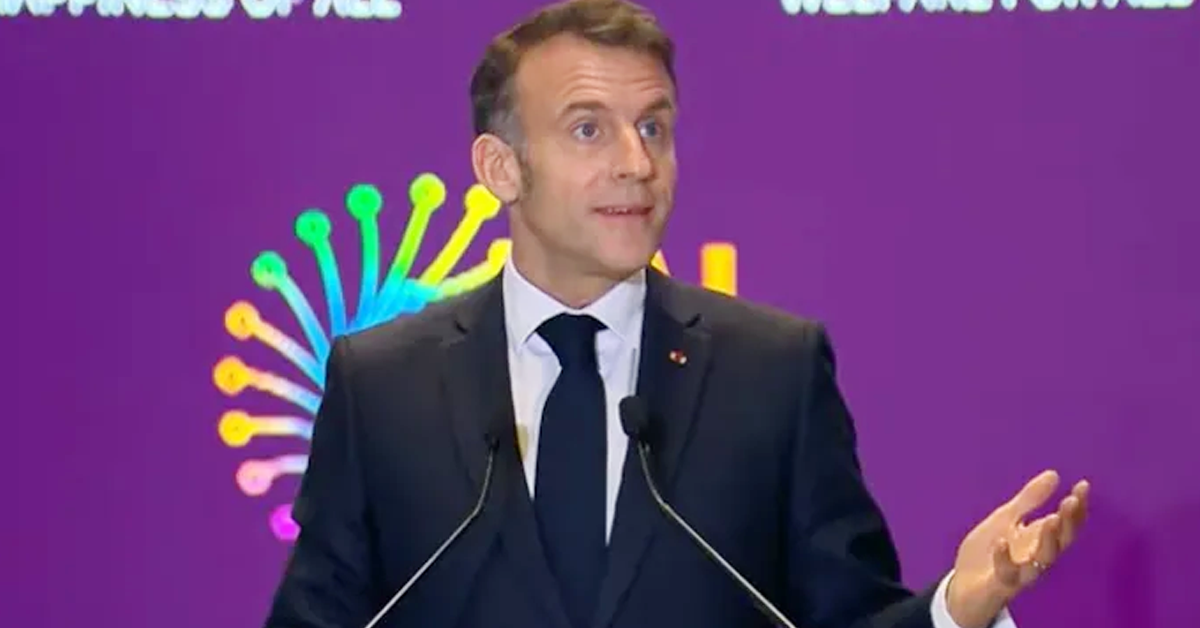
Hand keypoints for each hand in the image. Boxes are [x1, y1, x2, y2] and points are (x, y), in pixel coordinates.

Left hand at [945, 470, 1089, 627]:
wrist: (963, 586)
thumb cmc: (988, 552)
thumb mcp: (1006, 518)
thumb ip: (1029, 499)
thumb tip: (1054, 474)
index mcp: (1039, 540)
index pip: (1065, 523)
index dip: (1077, 507)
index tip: (1083, 485)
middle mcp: (1036, 557)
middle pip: (1061, 541)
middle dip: (1069, 521)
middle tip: (1072, 500)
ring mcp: (1020, 572)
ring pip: (1042, 560)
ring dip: (1048, 541)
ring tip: (1050, 519)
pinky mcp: (1001, 584)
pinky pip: (1007, 574)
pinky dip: (1005, 559)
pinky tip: (1001, 542)